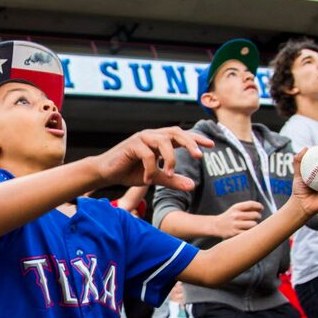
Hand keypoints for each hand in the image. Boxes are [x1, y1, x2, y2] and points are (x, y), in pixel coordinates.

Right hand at [96, 127, 213, 189]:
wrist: (105, 173)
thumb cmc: (130, 172)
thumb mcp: (155, 178)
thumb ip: (173, 180)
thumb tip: (192, 186)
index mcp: (159, 140)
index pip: (182, 135)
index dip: (197, 139)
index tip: (212, 145)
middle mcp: (152, 135)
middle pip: (176, 132)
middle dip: (190, 142)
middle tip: (199, 156)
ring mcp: (142, 138)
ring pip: (163, 140)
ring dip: (170, 159)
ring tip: (170, 174)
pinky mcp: (131, 144)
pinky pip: (148, 154)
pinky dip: (151, 168)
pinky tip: (147, 180)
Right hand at [214, 200, 263, 238]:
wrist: (216, 226)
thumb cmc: (229, 217)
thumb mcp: (235, 209)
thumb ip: (247, 208)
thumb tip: (260, 208)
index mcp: (236, 207)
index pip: (251, 204)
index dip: (259, 206)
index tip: (261, 208)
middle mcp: (235, 215)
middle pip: (255, 215)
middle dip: (258, 216)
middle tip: (257, 217)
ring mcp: (235, 225)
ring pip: (253, 224)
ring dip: (255, 225)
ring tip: (252, 225)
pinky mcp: (235, 233)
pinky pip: (248, 232)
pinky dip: (250, 232)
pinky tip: (248, 230)